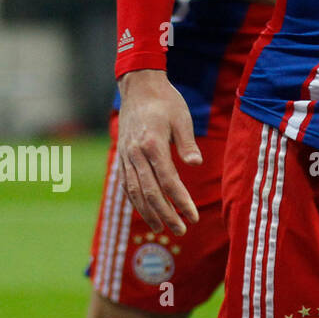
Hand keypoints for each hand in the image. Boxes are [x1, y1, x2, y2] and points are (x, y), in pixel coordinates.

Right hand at [116, 69, 201, 235]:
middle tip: (181, 230)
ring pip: (135, 192)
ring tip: (162, 228)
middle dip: (166, 214)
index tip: (193, 217)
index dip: (180, 201)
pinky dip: (136, 201)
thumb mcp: (182, 118)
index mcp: (152, 144)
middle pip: (150, 192)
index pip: (168, 181)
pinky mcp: (122, 157)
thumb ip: (187, 143)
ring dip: (148, 212)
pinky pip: (127, 184)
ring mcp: (126, 156)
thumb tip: (196, 165)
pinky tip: (146, 211)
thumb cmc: (166, 101)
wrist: (139, 87)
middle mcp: (135, 154)